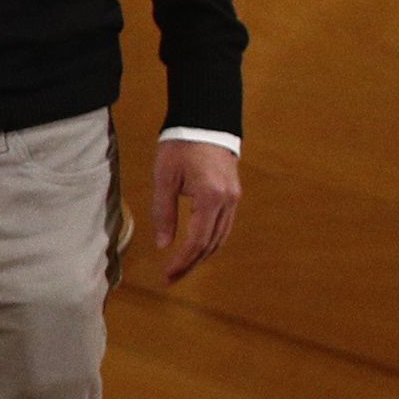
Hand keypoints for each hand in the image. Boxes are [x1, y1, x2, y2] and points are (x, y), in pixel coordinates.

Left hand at [149, 139, 239, 281]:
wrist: (205, 121)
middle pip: (211, 244)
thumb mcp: (164, 178)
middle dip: (191, 263)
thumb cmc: (181, 145)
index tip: (167, 274)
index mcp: (210, 197)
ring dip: (202, 255)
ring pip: (221, 237)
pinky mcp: (234, 193)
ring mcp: (234, 198)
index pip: (197, 240)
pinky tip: (197, 247)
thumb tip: (163, 244)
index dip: (182, 261)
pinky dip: (211, 241)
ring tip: (182, 267)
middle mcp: (228, 201)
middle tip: (171, 278)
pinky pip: (225, 225)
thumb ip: (163, 212)